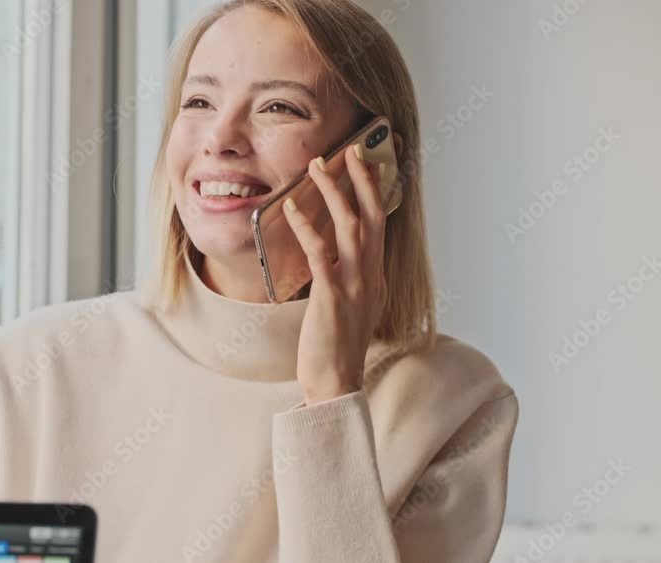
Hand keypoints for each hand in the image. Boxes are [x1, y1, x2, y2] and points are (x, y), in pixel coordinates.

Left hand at [282, 144, 387, 404]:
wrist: (336, 383)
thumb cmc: (338, 347)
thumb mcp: (353, 307)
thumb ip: (352, 280)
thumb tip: (340, 259)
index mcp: (376, 277)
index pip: (379, 224)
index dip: (375, 192)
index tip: (370, 164)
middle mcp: (371, 276)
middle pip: (370, 216)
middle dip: (361, 179)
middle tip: (350, 150)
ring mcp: (354, 284)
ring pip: (349, 226)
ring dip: (332, 192)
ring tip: (316, 167)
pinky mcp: (332, 295)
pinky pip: (319, 252)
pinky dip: (306, 226)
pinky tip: (292, 208)